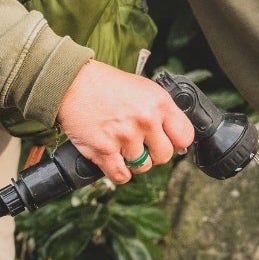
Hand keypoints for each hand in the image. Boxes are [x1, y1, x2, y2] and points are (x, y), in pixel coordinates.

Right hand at [55, 60, 193, 183]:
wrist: (73, 83)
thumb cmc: (107, 85)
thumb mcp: (144, 89)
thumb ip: (162, 111)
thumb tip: (177, 139)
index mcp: (159, 103)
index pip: (185, 137)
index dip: (176, 142)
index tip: (167, 141)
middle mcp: (145, 120)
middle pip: (164, 156)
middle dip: (153, 154)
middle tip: (140, 143)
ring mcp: (125, 136)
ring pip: (142, 167)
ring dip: (132, 161)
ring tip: (121, 144)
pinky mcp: (105, 149)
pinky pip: (122, 176)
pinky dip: (118, 172)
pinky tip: (113, 158)